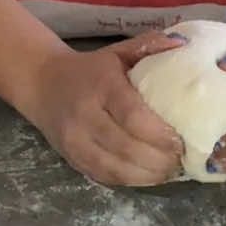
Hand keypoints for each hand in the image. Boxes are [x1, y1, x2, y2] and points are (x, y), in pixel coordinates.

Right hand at [23, 31, 186, 186]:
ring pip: (115, 169)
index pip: (132, 116)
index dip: (158, 134)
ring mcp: (76, 142)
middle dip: (159, 159)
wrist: (42, 83)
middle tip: (181, 159)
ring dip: (148, 175)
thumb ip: (149, 46)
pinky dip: (131, 181)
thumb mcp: (118, 51)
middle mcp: (85, 116)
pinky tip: (149, 176)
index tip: (180, 140)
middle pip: (126, 147)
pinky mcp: (72, 159)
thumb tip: (183, 44)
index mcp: (101, 86)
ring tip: (170, 171)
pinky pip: (104, 177)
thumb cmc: (90, 69)